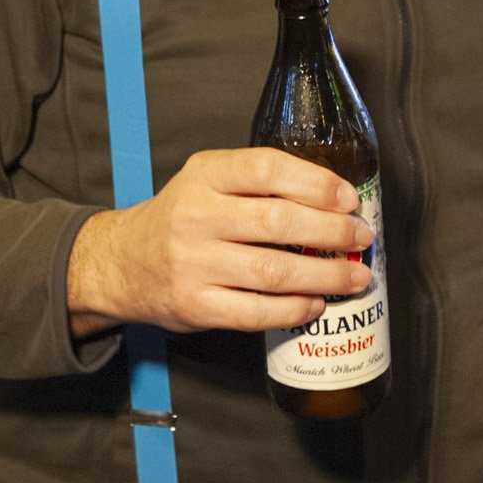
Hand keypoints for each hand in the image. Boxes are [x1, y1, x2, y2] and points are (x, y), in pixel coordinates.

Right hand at [67, 148, 371, 335]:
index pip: (266, 170)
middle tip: (360, 238)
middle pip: (278, 223)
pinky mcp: (196, 306)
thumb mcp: (206, 182)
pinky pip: (256, 312)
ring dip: (325, 276)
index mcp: (204, 175)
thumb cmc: (179, 219)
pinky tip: (314, 304)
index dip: (315, 184)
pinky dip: (294, 310)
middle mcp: (196, 217)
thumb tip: (332, 200)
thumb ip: (258, 184)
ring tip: (354, 276)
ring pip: (274, 272)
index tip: (347, 198)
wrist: (122, 263)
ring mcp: (193, 264)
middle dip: (332, 233)